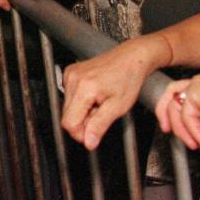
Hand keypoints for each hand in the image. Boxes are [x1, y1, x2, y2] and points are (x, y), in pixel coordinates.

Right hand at [61, 35, 169, 149]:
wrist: (132, 57)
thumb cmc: (128, 77)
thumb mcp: (118, 107)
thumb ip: (100, 126)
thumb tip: (89, 142)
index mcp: (84, 87)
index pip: (69, 123)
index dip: (81, 133)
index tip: (94, 133)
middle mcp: (73, 78)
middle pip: (67, 115)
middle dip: (84, 121)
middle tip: (102, 113)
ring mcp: (71, 73)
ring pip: (68, 107)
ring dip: (83, 111)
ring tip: (100, 102)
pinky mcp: (71, 72)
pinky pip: (70, 95)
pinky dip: (81, 101)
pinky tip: (95, 95)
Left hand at [154, 72, 199, 150]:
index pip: (186, 90)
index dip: (179, 106)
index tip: (178, 124)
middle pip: (172, 91)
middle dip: (164, 111)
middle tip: (167, 129)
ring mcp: (197, 85)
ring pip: (175, 106)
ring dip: (181, 129)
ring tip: (191, 144)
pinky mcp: (196, 93)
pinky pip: (187, 117)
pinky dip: (193, 132)